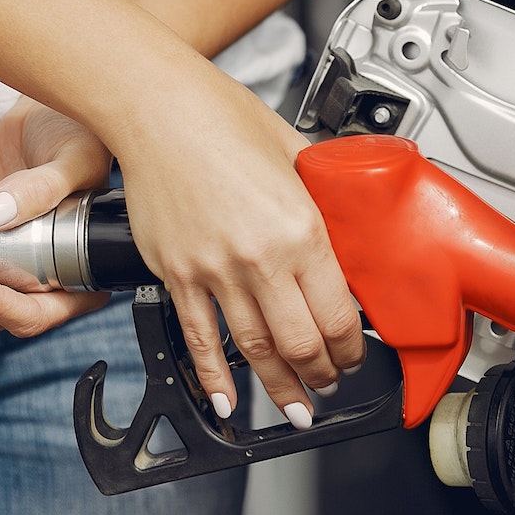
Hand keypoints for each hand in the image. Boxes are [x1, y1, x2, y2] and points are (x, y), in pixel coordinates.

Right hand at [113, 60, 364, 428]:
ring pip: (254, 351)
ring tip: (294, 406)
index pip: (338, 314)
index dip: (353, 348)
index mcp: (300, 229)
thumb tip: (346, 219)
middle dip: (323, 375)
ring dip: (279, 387)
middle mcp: (259, 258)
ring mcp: (214, 272)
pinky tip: (226, 400)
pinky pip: (199, 339)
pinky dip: (214, 378)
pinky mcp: (177, 275)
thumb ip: (324, 196)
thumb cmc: (223, 117)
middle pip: (301, 344)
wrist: (158, 108)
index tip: (356, 354)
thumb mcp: (297, 153)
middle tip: (331, 383)